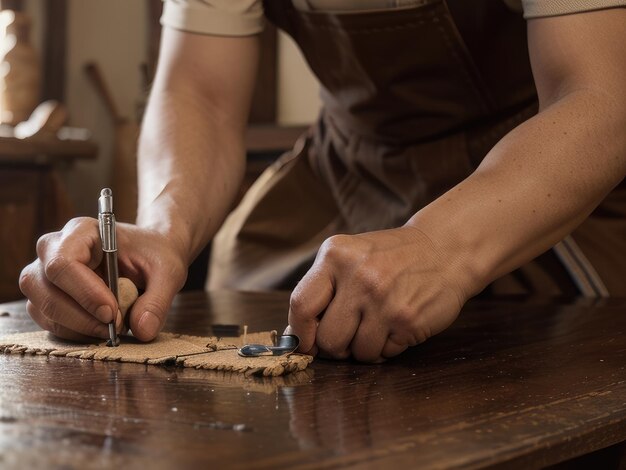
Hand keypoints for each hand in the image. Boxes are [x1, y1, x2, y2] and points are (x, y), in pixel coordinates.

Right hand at [19, 217, 187, 341]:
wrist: (151, 255)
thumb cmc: (156, 255)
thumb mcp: (168, 272)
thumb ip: (158, 300)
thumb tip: (143, 330)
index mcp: (82, 231)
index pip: (63, 262)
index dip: (84, 292)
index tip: (111, 312)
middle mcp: (54, 249)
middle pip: (42, 286)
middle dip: (80, 315)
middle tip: (116, 326)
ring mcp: (45, 274)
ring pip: (41, 307)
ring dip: (77, 327)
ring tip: (112, 329)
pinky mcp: (47, 297)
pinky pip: (48, 321)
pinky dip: (74, 332)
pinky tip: (101, 329)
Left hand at [286, 226, 466, 362]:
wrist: (445, 249)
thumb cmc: (391, 258)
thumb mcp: (351, 257)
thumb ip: (322, 290)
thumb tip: (294, 337)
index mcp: (335, 255)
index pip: (301, 305)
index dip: (300, 333)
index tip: (305, 343)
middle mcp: (357, 276)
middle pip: (328, 339)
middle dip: (337, 346)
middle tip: (351, 334)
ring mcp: (383, 299)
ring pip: (357, 353)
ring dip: (365, 348)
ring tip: (378, 324)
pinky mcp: (407, 320)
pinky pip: (383, 354)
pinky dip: (387, 348)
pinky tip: (396, 325)